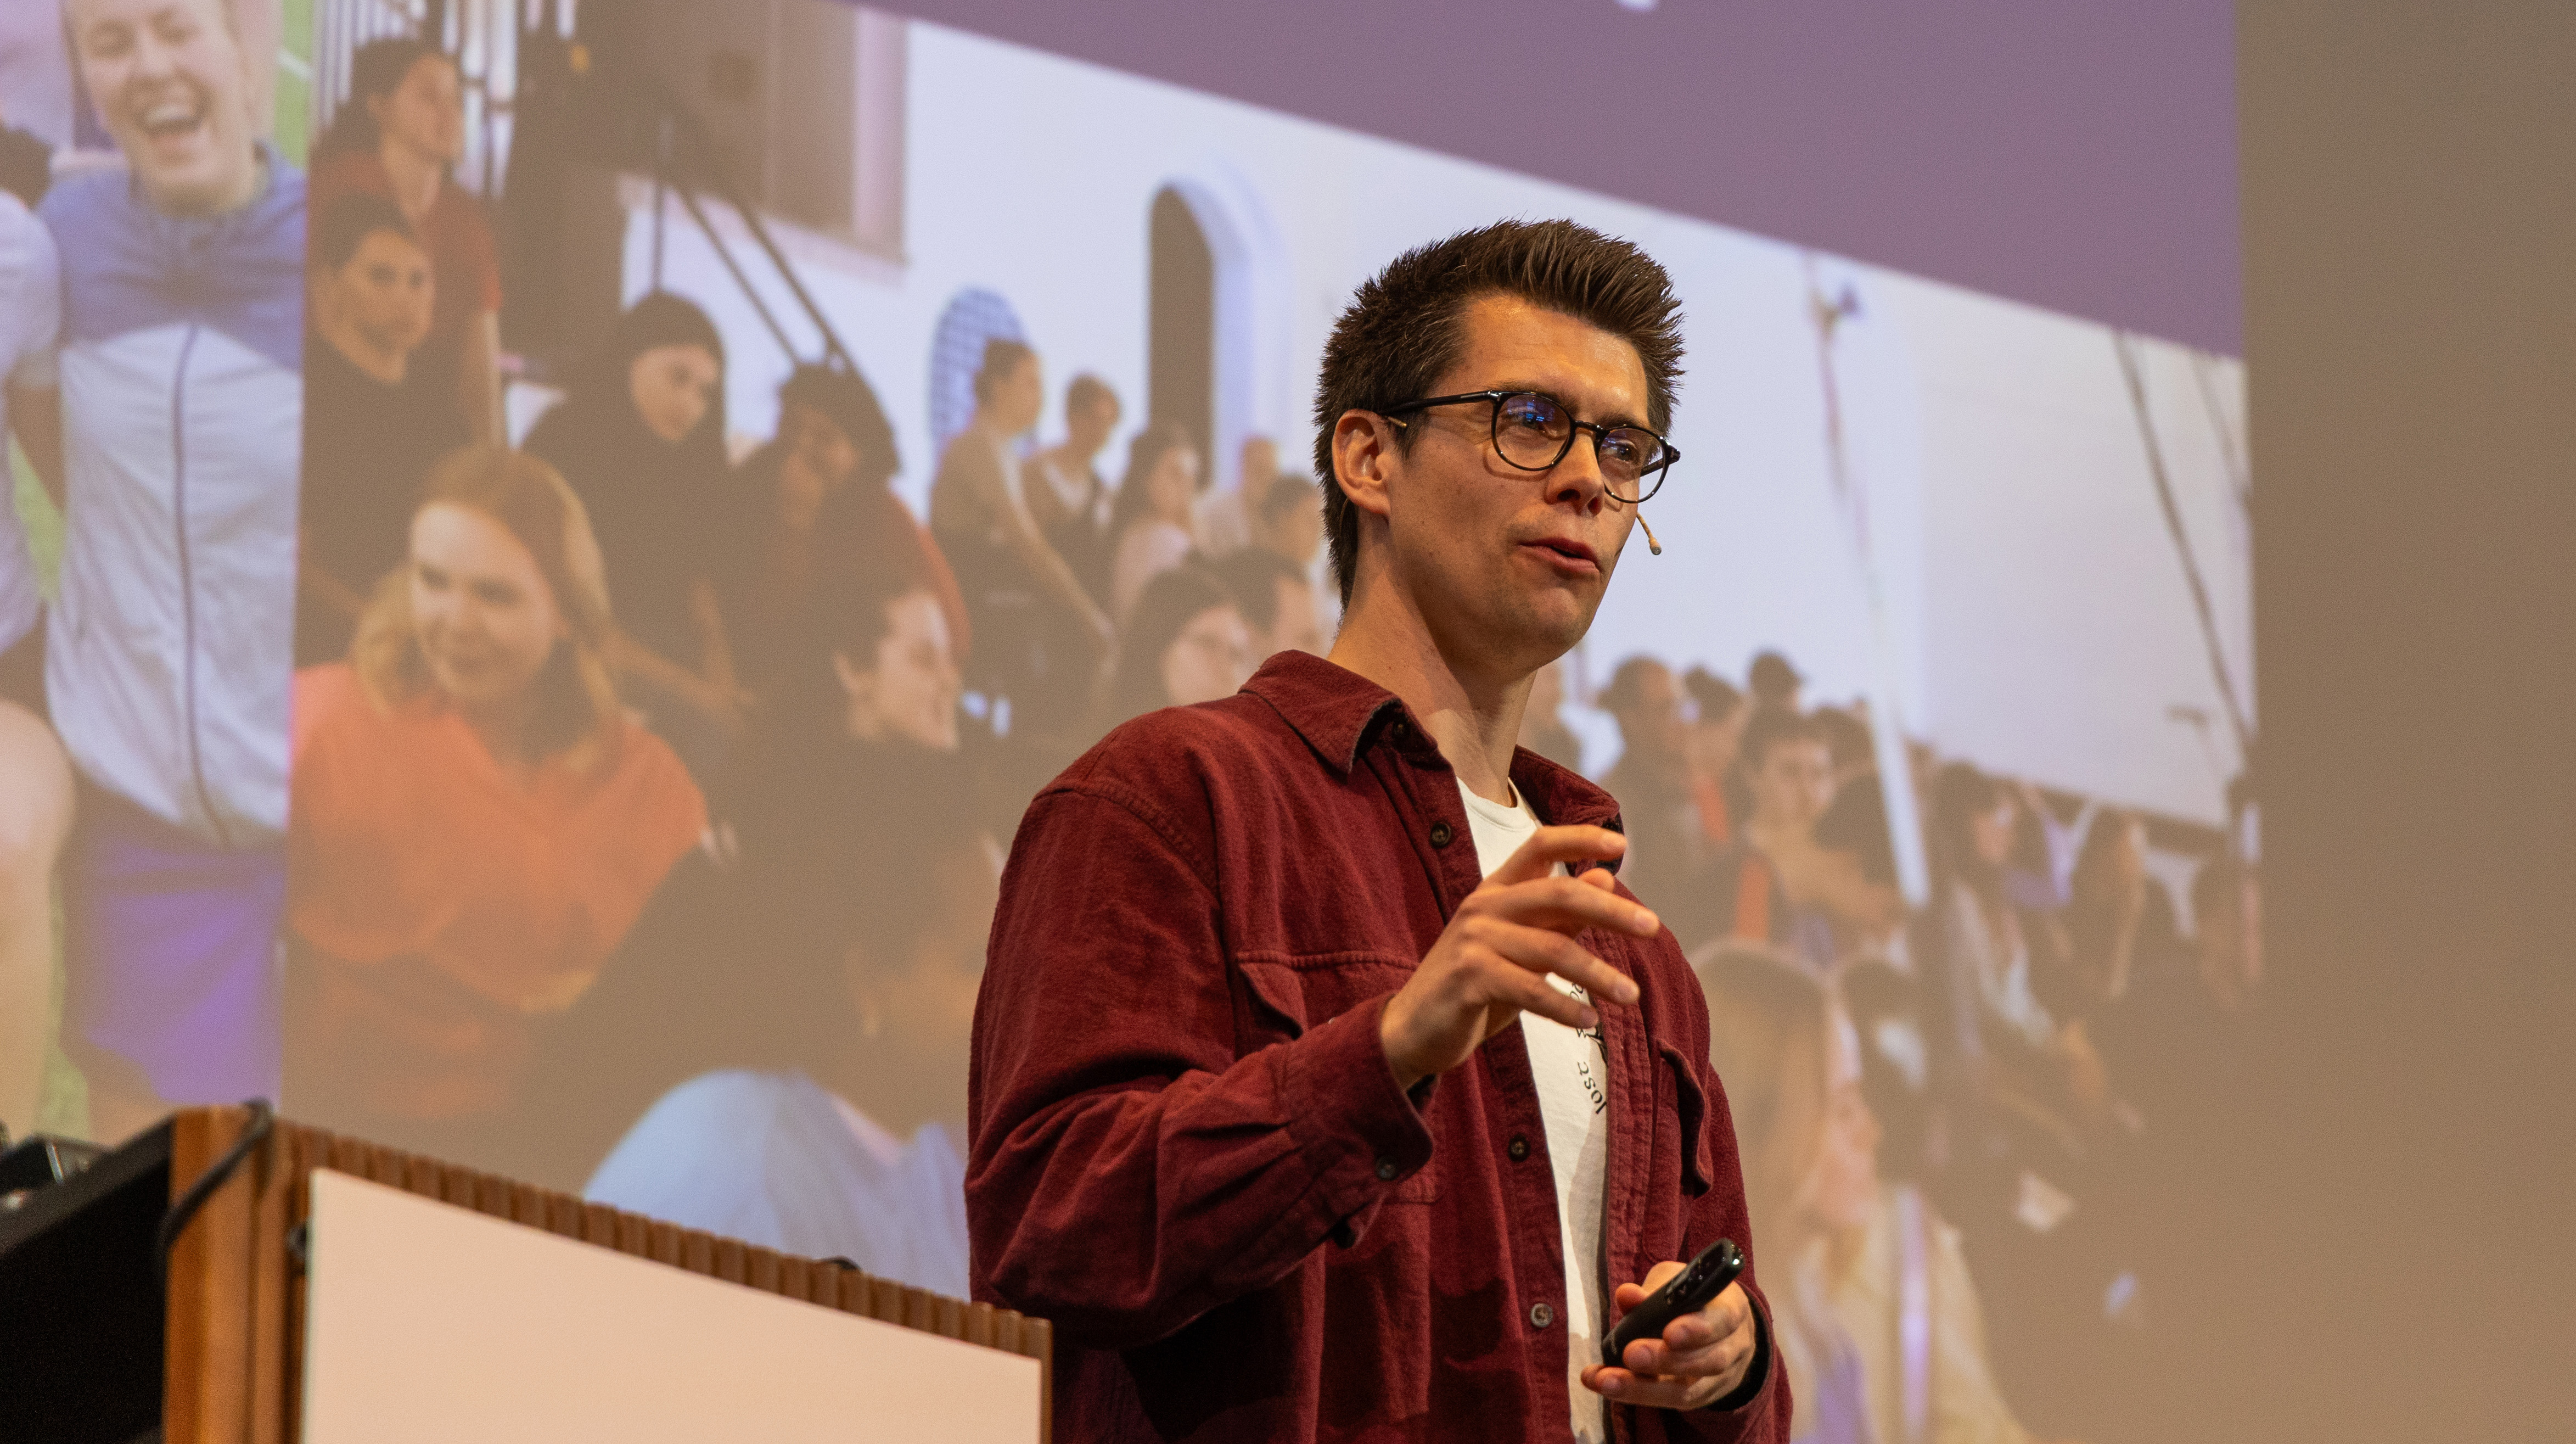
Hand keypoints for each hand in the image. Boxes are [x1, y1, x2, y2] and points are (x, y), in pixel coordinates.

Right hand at [1379, 826, 1652, 1090]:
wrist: (1415, 1030)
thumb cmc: (1476, 985)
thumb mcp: (1523, 946)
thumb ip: (1560, 916)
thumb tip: (1605, 875)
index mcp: (1496, 890)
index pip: (1539, 845)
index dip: (1580, 838)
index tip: (1620, 844)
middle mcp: (1484, 906)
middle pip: (1558, 893)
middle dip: (1610, 909)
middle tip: (1652, 928)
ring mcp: (1473, 940)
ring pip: (1552, 948)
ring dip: (1598, 973)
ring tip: (1631, 995)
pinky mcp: (1468, 978)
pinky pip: (1529, 989)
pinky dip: (1565, 1006)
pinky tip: (1589, 1020)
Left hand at [1582, 1272, 1758, 1410]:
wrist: (1721, 1327)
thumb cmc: (1693, 1297)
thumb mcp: (1677, 1282)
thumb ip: (1653, 1290)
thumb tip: (1627, 1296)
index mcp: (1732, 1309)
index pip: (1722, 1321)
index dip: (1696, 1330)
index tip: (1669, 1335)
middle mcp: (1734, 1347)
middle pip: (1708, 1361)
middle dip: (1666, 1361)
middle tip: (1630, 1355)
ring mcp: (1722, 1378)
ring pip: (1688, 1391)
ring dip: (1643, 1388)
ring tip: (1607, 1381)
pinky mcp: (1703, 1397)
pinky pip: (1672, 1402)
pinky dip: (1637, 1394)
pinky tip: (1609, 1386)